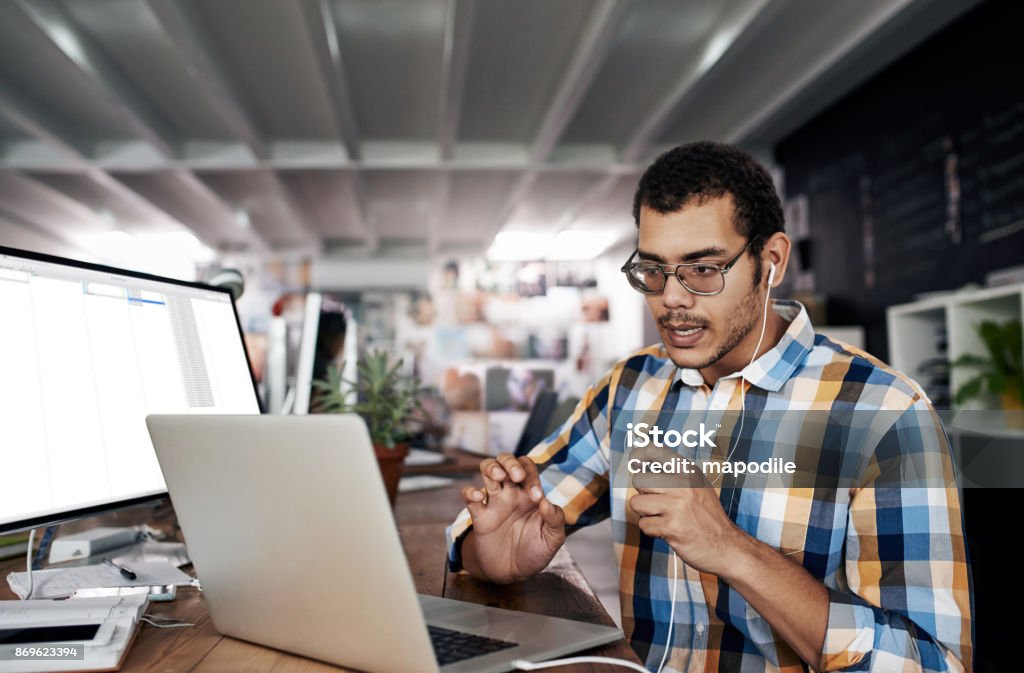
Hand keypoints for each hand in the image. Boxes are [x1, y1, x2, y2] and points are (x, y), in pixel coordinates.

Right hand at [460, 453, 564, 582]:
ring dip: (492, 468)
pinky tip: (479, 498)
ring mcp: (495, 502)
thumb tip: (547, 502)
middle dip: (510, 462)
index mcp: (531, 495)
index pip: (529, 469)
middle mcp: (512, 493)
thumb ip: (556, 520)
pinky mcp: (479, 516)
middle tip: (517, 476)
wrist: (512, 573)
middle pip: (506, 461)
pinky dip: (471, 491)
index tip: (536, 497)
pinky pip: (469, 495)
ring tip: (499, 478)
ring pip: (488, 469)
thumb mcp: (552, 540)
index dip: (532, 475)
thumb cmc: (534, 553)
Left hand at [627, 444, 747, 575]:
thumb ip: (675, 476)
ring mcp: (677, 506)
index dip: (639, 455)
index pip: (656, 452)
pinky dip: (652, 530)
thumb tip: (641, 466)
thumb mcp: (698, 488)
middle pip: (639, 481)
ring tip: (662, 518)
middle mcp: (683, 486)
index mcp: (689, 473)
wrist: (727, 547)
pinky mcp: (671, 527)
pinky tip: (667, 531)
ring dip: (645, 514)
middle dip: (643, 495)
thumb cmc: (709, 519)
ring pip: (637, 503)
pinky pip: (644, 524)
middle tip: (657, 504)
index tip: (634, 461)